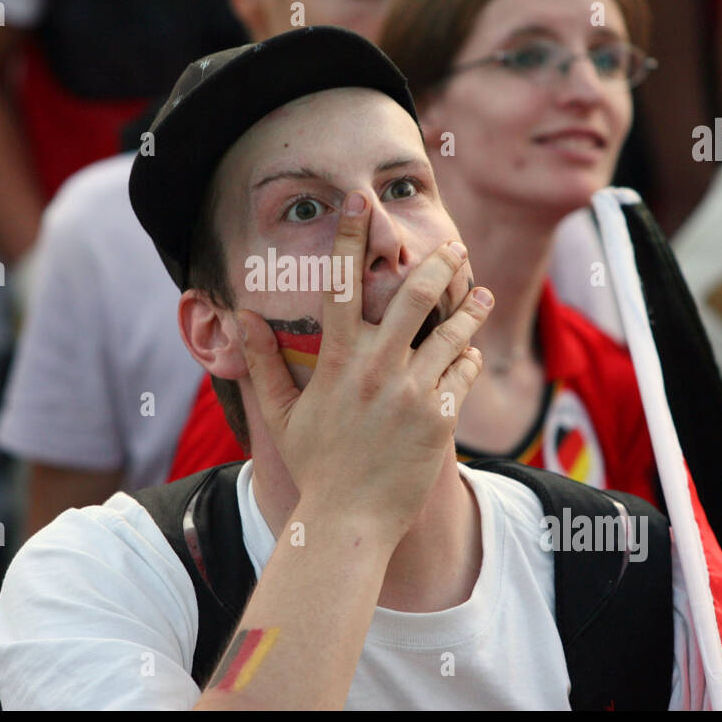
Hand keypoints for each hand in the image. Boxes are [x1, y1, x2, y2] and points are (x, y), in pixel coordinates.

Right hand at [236, 191, 491, 544]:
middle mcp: (376, 368)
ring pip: (452, 331)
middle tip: (453, 246)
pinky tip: (467, 352)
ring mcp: (412, 392)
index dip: (351, 238)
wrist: (349, 520)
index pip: (343, 284)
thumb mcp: (283, 414)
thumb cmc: (316, 466)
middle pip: (414, 295)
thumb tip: (241, 317)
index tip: (361, 201)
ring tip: (481, 293)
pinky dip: (467, 358)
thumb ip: (263, 361)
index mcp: (337, 361)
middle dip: (438, 264)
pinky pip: (463, 372)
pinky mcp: (441, 417)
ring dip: (470, 308)